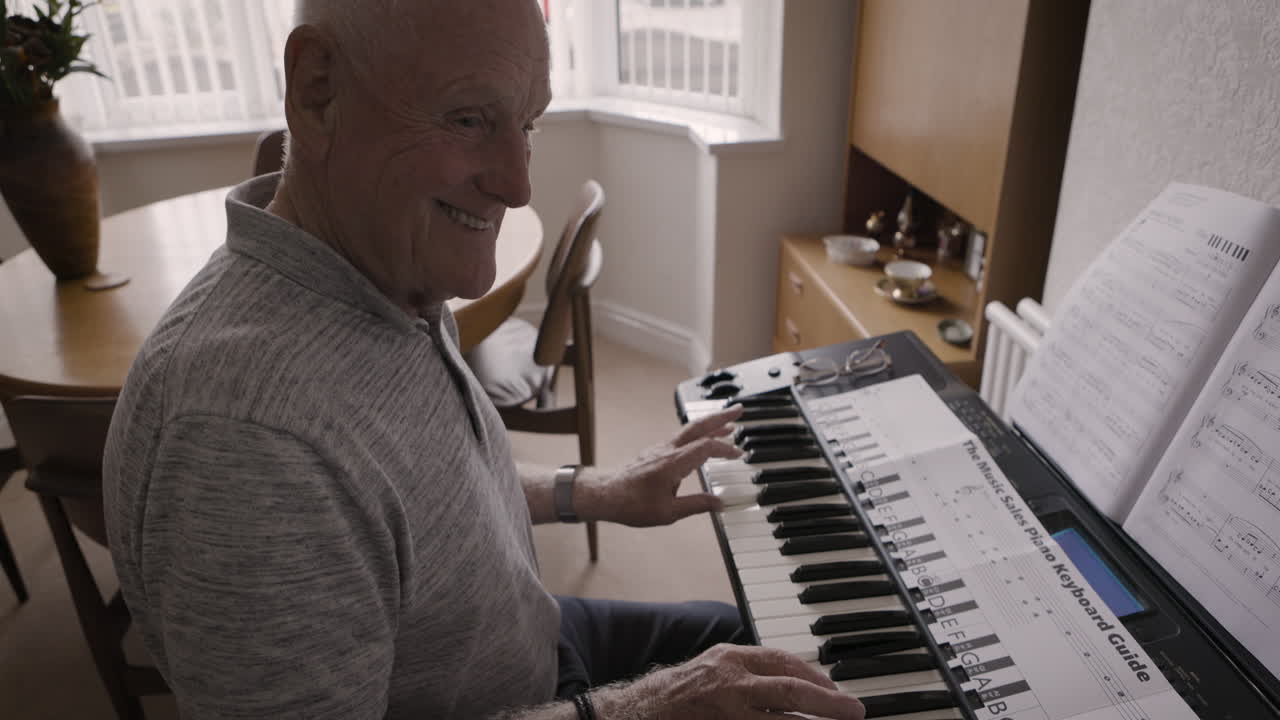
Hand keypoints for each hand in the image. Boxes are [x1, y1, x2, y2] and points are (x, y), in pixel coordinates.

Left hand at [578, 405, 743, 526]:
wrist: (604, 494)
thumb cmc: (631, 503)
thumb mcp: (668, 512)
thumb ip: (697, 505)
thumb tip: (719, 503)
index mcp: (673, 463)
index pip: (706, 447)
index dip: (725, 449)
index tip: (738, 454)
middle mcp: (667, 450)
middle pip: (699, 426)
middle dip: (720, 416)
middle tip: (739, 409)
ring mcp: (660, 449)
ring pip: (689, 430)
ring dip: (710, 424)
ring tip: (727, 424)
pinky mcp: (655, 452)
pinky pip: (681, 437)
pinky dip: (696, 434)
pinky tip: (701, 440)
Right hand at [594, 644, 865, 719]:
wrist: (632, 713)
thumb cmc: (676, 693)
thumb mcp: (713, 668)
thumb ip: (748, 672)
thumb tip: (794, 682)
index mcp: (730, 659)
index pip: (784, 661)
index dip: (816, 677)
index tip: (838, 691)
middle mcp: (729, 681)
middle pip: (790, 689)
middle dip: (828, 701)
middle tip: (854, 711)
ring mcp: (725, 710)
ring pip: (780, 719)